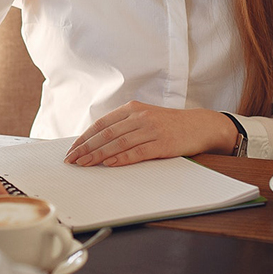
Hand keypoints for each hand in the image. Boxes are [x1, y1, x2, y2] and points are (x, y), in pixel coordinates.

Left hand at [64, 102, 237, 166]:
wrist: (200, 125)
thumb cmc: (169, 124)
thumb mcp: (144, 117)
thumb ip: (124, 126)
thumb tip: (97, 141)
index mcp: (132, 109)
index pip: (101, 124)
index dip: (85, 137)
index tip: (72, 149)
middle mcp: (139, 117)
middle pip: (106, 134)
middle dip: (86, 148)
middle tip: (72, 160)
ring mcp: (151, 130)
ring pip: (118, 143)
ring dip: (99, 155)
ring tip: (85, 164)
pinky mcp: (163, 144)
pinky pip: (138, 152)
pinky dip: (122, 158)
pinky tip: (110, 164)